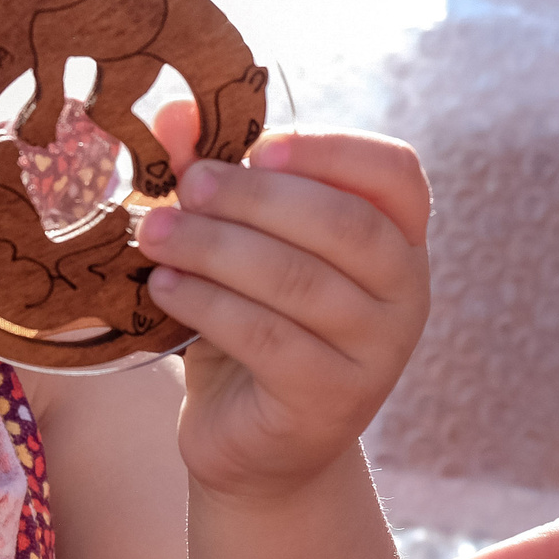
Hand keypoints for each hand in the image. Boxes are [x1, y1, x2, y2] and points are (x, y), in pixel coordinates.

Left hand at [134, 119, 430, 499]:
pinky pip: (268, 338)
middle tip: (184, 185)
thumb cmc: (251, 325)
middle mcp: (406, 296)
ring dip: (214, 248)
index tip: (259, 148)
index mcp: (399, 241)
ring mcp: (378, 354)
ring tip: (153, 233)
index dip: (332, 150)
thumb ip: (213, 177)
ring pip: (298, 282)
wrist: (256, 446)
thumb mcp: (236, 246)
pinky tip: (163, 288)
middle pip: (344, 225)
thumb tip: (173, 112)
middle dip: (254, 198)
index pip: (397, 176)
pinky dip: (208, 304)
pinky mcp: (332, 401)